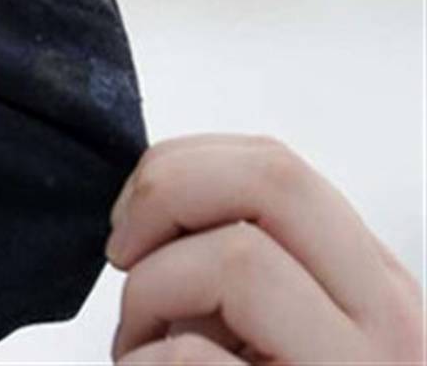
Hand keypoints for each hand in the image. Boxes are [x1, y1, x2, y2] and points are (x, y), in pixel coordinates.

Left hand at [106, 134, 423, 363]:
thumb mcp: (256, 321)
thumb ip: (230, 251)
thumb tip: (147, 191)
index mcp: (372, 282)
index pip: (277, 166)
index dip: (179, 166)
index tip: (129, 216)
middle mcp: (388, 319)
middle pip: (276, 178)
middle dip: (166, 194)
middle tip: (122, 253)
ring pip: (238, 258)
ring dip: (148, 294)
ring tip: (139, 343)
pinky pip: (191, 356)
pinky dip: (140, 363)